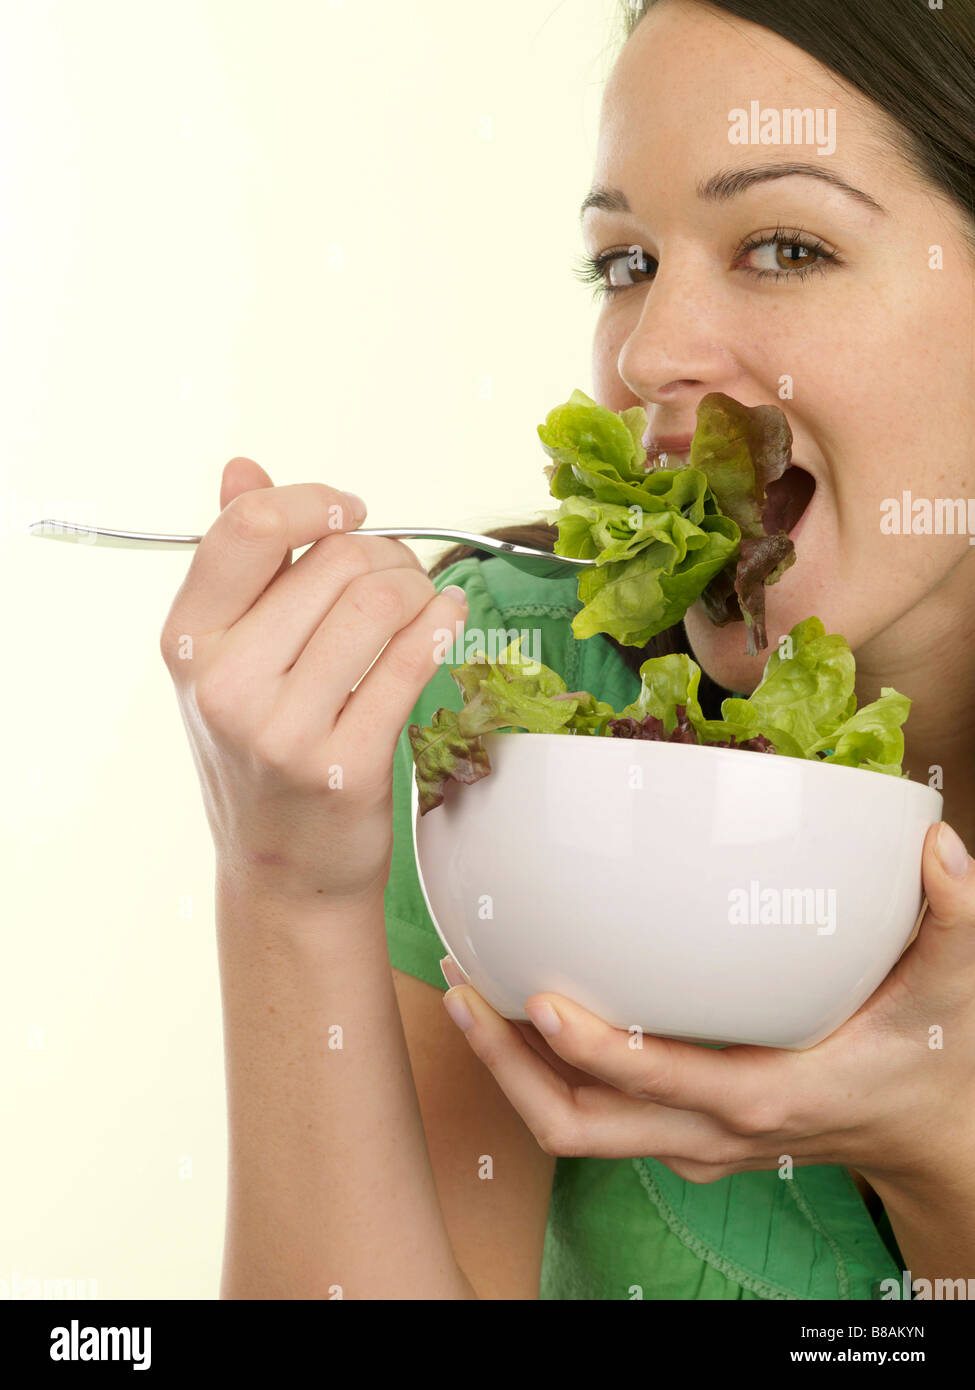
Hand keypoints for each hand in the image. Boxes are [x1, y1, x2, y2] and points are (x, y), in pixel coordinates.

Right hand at [159, 457, 467, 905]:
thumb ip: (237, 562)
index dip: (313, 500)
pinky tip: (449, 619)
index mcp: (189, 641)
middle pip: (334, 558)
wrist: (284, 871)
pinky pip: (414, 660)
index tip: (349, 510)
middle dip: (385, 552)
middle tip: (398, 577)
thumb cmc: (261, 750)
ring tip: (422, 603)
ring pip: (381, 600)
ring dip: (420, 588)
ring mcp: (284, 731)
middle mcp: (226, 684)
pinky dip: (444, 624)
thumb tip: (243, 466)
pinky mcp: (347, 765)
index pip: (247, 528)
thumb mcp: (227, 658)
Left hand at [440, 821, 974, 1187]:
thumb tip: (940, 845)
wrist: (928, 1134)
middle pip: (581, 1126)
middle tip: (458, 988)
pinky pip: (593, 1113)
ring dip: (510, 1068)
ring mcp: (688, 1139)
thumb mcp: (953, 986)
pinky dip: (543, 1068)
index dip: (593, 1049)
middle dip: (507, 1068)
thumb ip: (954, 916)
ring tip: (463, 989)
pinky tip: (516, 1002)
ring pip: (573, 1126)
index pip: (660, 1084)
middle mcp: (710, 1130)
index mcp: (766, 1095)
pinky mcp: (678, 1131)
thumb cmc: (930, 1058)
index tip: (535, 995)